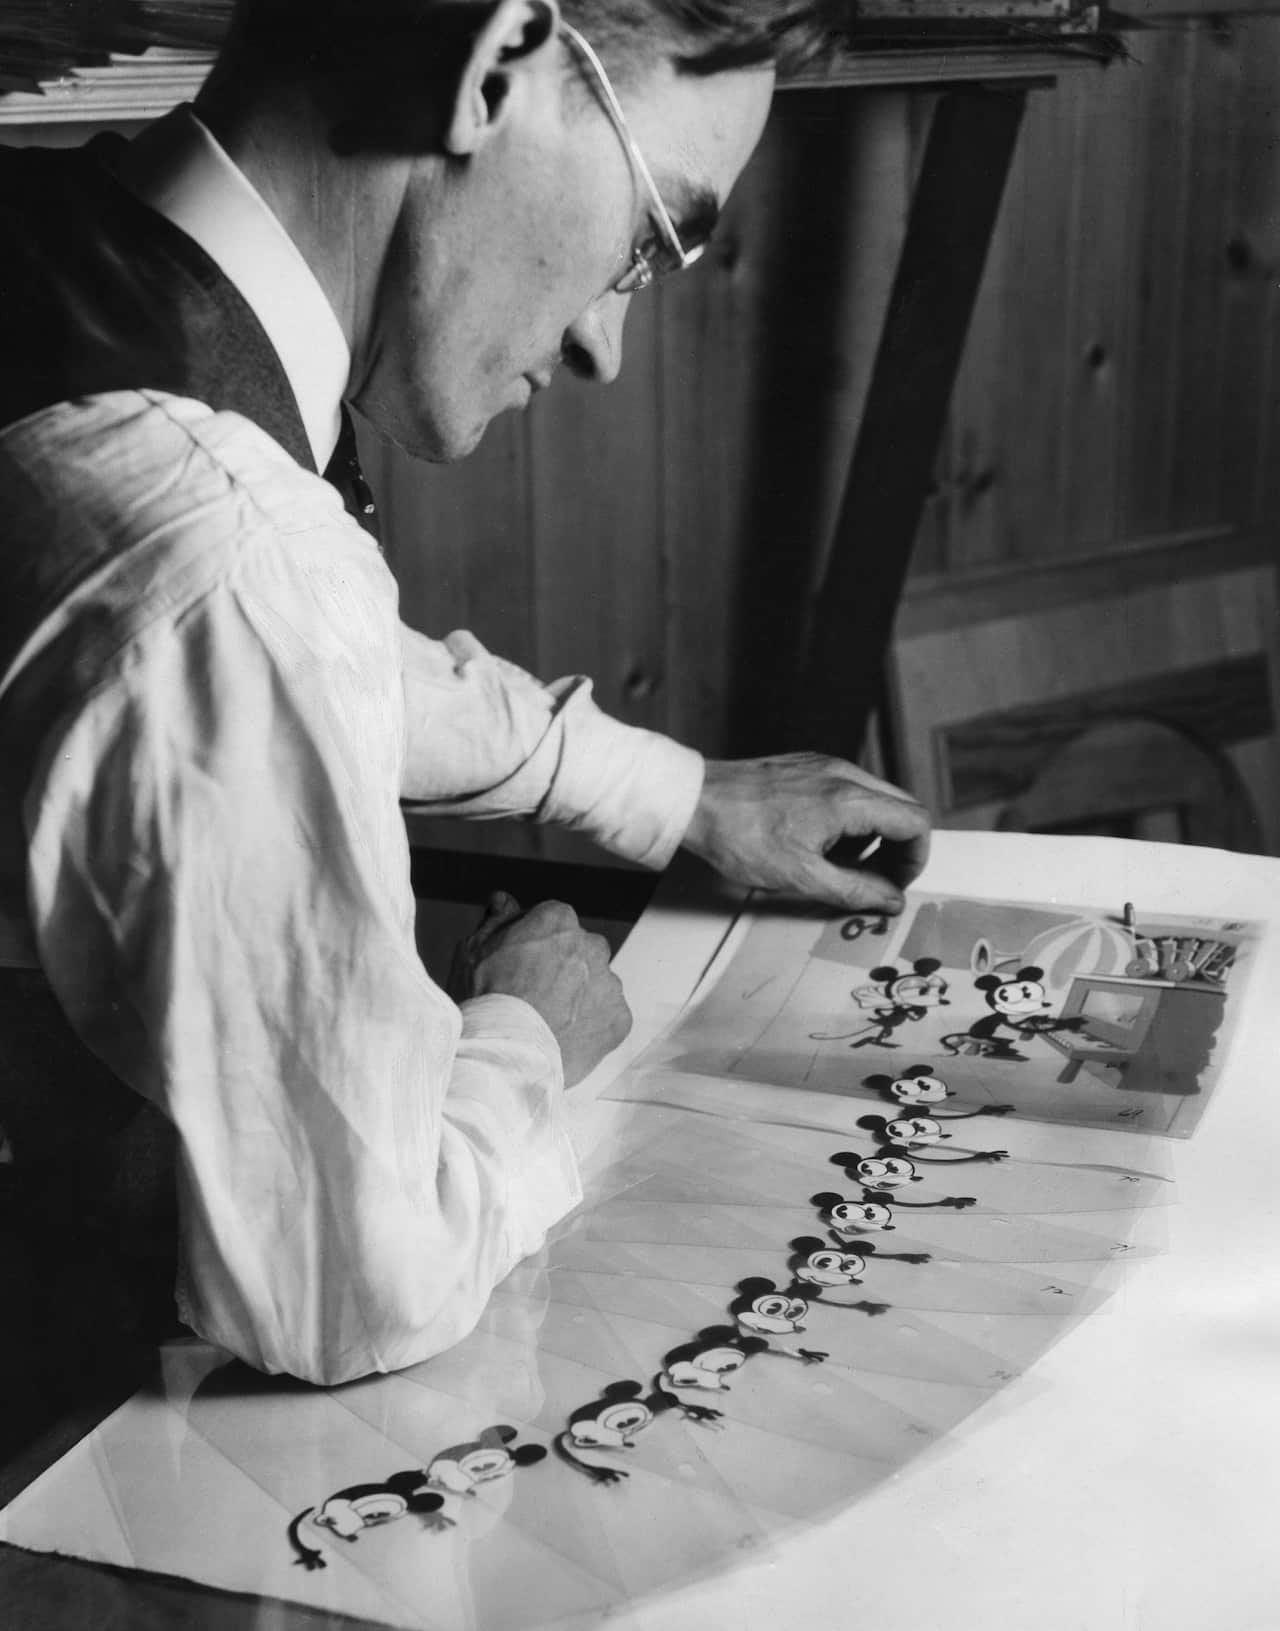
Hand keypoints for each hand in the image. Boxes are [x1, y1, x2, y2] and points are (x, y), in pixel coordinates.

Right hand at [453, 893, 631, 1085]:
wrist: (505, 1055)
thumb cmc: (483, 999)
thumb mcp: (474, 950)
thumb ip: (496, 920)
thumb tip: (503, 900)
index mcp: (559, 919)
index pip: (551, 922)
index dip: (532, 945)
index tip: (517, 967)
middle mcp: (592, 944)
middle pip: (579, 952)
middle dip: (562, 968)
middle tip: (532, 997)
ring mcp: (609, 982)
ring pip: (595, 985)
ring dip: (578, 997)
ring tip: (546, 1023)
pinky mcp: (620, 1018)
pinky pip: (607, 1017)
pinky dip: (590, 1026)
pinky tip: (563, 1038)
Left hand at [682, 753, 930, 912]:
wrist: (695, 801)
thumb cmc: (740, 835)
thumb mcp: (801, 876)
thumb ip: (854, 890)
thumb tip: (891, 900)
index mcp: (850, 799)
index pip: (916, 823)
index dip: (914, 861)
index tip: (893, 885)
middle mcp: (845, 774)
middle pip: (901, 809)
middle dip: (896, 849)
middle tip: (872, 881)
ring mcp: (825, 766)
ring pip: (875, 801)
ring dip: (871, 837)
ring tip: (838, 865)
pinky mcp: (807, 766)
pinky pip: (847, 792)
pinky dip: (847, 821)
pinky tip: (816, 843)